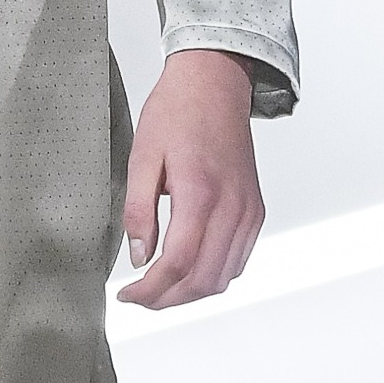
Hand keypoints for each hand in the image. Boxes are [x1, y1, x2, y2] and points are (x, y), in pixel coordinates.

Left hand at [118, 50, 264, 310]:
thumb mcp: (142, 157)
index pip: (177, 263)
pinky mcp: (255, 210)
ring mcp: (249, 211)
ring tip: (161, 288)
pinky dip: (213, 274)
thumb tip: (139, 257)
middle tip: (141, 298)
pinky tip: (189, 268)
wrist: (215, 83)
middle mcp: (232, 207)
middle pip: (204, 280)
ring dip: (191, 292)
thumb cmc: (177, 112)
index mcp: (200, 192)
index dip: (150, 289)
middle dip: (168, 299)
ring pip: (225, 277)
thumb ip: (139, 211)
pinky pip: (239, 259)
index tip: (128, 295)